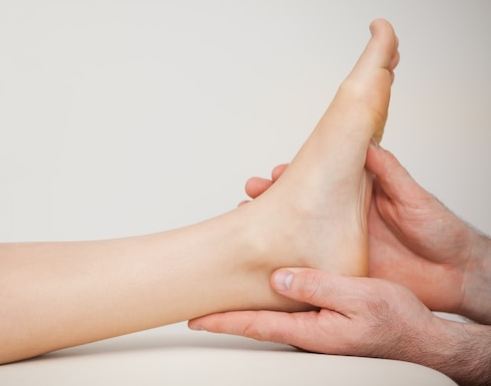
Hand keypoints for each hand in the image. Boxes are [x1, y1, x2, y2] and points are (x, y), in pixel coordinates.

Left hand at [189, 268, 490, 385]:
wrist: (420, 335)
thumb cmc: (395, 322)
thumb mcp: (358, 298)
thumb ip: (316, 287)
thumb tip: (278, 278)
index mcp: (309, 330)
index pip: (254, 325)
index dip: (222, 321)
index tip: (195, 318)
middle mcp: (305, 329)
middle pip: (255, 319)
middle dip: (225, 310)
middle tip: (198, 299)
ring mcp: (313, 324)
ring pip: (268, 309)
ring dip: (244, 298)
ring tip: (223, 281)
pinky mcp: (322, 315)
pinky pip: (286, 303)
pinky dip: (267, 291)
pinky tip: (263, 279)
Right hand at [237, 142, 483, 318]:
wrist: (457, 275)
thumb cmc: (441, 233)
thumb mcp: (414, 198)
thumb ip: (389, 172)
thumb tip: (367, 142)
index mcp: (360, 195)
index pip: (321, 180)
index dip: (297, 175)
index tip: (276, 172)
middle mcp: (345, 218)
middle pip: (303, 206)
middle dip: (274, 198)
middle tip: (251, 194)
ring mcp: (342, 243)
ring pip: (302, 233)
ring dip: (277, 226)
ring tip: (251, 221)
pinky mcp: (346, 267)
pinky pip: (313, 261)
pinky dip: (290, 259)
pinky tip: (272, 256)